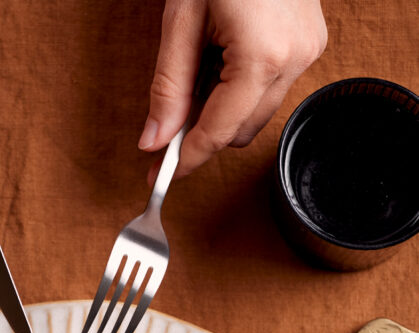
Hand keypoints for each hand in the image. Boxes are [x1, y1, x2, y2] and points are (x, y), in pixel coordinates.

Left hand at [139, 0, 326, 177]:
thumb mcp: (180, 20)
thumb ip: (167, 88)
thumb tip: (154, 142)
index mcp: (261, 57)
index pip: (217, 133)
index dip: (185, 160)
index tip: (158, 179)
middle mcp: (293, 60)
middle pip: (238, 132)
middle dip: (202, 131)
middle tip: (170, 113)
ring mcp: (307, 51)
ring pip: (255, 115)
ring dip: (222, 107)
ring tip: (202, 64)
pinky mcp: (311, 43)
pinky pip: (270, 89)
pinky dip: (241, 87)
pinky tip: (225, 54)